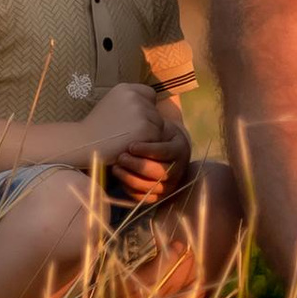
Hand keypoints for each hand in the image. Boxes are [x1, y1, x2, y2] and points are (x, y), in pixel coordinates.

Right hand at [88, 80, 186, 185]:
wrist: (83, 144)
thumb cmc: (96, 129)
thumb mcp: (110, 104)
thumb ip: (129, 101)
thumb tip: (151, 105)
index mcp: (125, 88)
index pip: (150, 95)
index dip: (145, 109)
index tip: (134, 121)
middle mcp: (134, 96)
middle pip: (155, 111)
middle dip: (148, 124)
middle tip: (129, 135)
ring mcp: (140, 111)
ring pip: (158, 125)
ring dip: (149, 136)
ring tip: (129, 141)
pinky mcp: (145, 128)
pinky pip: (157, 138)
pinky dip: (148, 145)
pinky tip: (132, 148)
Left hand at [108, 90, 190, 204]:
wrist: (155, 147)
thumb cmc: (152, 130)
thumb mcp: (156, 118)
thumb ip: (152, 110)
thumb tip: (148, 99)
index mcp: (181, 148)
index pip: (166, 152)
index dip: (148, 150)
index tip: (131, 145)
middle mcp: (178, 169)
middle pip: (159, 173)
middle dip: (138, 165)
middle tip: (121, 157)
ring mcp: (168, 186)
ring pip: (150, 188)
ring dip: (131, 178)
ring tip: (116, 166)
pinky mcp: (156, 198)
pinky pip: (143, 198)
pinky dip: (130, 189)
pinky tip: (119, 177)